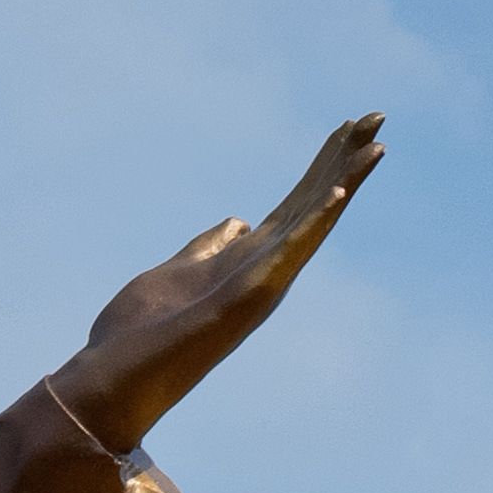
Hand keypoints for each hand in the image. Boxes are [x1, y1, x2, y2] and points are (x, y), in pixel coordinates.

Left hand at [55, 113, 381, 455]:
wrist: (115, 379)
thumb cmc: (139, 332)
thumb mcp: (175, 271)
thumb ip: (207, 246)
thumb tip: (235, 223)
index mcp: (246, 258)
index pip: (295, 202)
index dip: (321, 165)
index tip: (345, 127)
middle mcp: (264, 267)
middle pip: (312, 201)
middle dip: (343, 158)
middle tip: (376, 114)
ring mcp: (263, 279)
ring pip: (313, 219)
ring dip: (345, 180)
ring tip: (377, 142)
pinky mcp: (253, 292)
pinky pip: (289, 250)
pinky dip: (314, 220)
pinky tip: (337, 190)